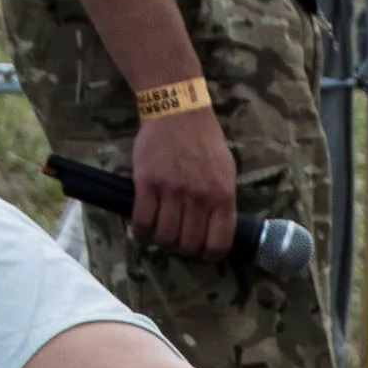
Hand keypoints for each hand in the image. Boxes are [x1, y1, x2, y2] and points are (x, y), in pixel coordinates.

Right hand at [131, 98, 243, 262]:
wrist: (177, 110)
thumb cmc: (204, 141)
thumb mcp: (226, 171)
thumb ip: (221, 201)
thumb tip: (216, 230)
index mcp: (222, 195)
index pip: (218, 242)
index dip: (209, 256)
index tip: (202, 254)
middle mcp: (199, 196)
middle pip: (189, 244)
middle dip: (183, 250)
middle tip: (178, 242)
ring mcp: (172, 190)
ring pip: (165, 236)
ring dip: (162, 241)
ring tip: (161, 232)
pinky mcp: (147, 183)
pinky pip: (142, 221)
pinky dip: (142, 230)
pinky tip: (144, 226)